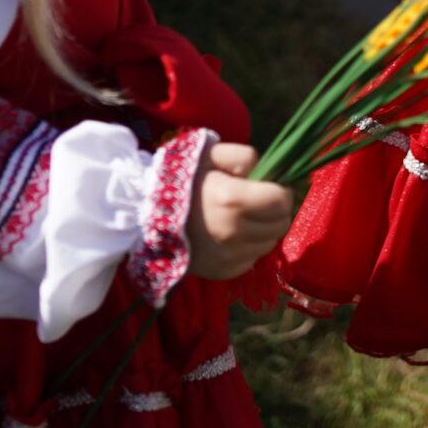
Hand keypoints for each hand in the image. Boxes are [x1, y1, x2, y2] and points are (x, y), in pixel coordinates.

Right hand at [186, 141, 294, 279]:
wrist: (146, 217)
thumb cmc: (182, 181)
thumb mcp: (209, 155)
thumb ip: (242, 156)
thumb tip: (265, 170)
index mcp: (231, 199)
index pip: (281, 201)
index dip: (282, 192)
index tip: (272, 188)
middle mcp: (233, 232)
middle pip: (280, 225)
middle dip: (277, 212)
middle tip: (262, 204)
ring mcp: (228, 256)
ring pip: (269, 244)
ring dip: (264, 231)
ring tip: (245, 220)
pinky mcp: (223, 272)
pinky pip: (252, 260)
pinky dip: (249, 249)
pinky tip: (233, 237)